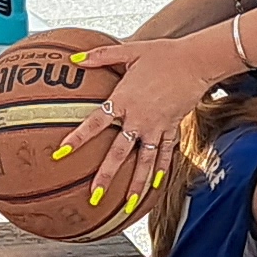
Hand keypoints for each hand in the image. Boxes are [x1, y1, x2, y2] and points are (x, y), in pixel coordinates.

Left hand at [70, 30, 236, 218]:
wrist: (196, 62)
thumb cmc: (162, 54)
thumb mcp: (129, 51)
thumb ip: (100, 56)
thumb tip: (75, 58)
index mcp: (123, 100)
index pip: (94, 123)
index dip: (77, 138)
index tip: (61, 152)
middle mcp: (138, 119)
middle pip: (119, 153)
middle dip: (106, 176)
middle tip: (94, 196)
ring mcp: (156, 127)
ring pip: (144, 161)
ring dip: (136, 184)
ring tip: (127, 205)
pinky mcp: (171, 128)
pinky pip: (164, 154)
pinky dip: (160, 170)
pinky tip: (154, 186)